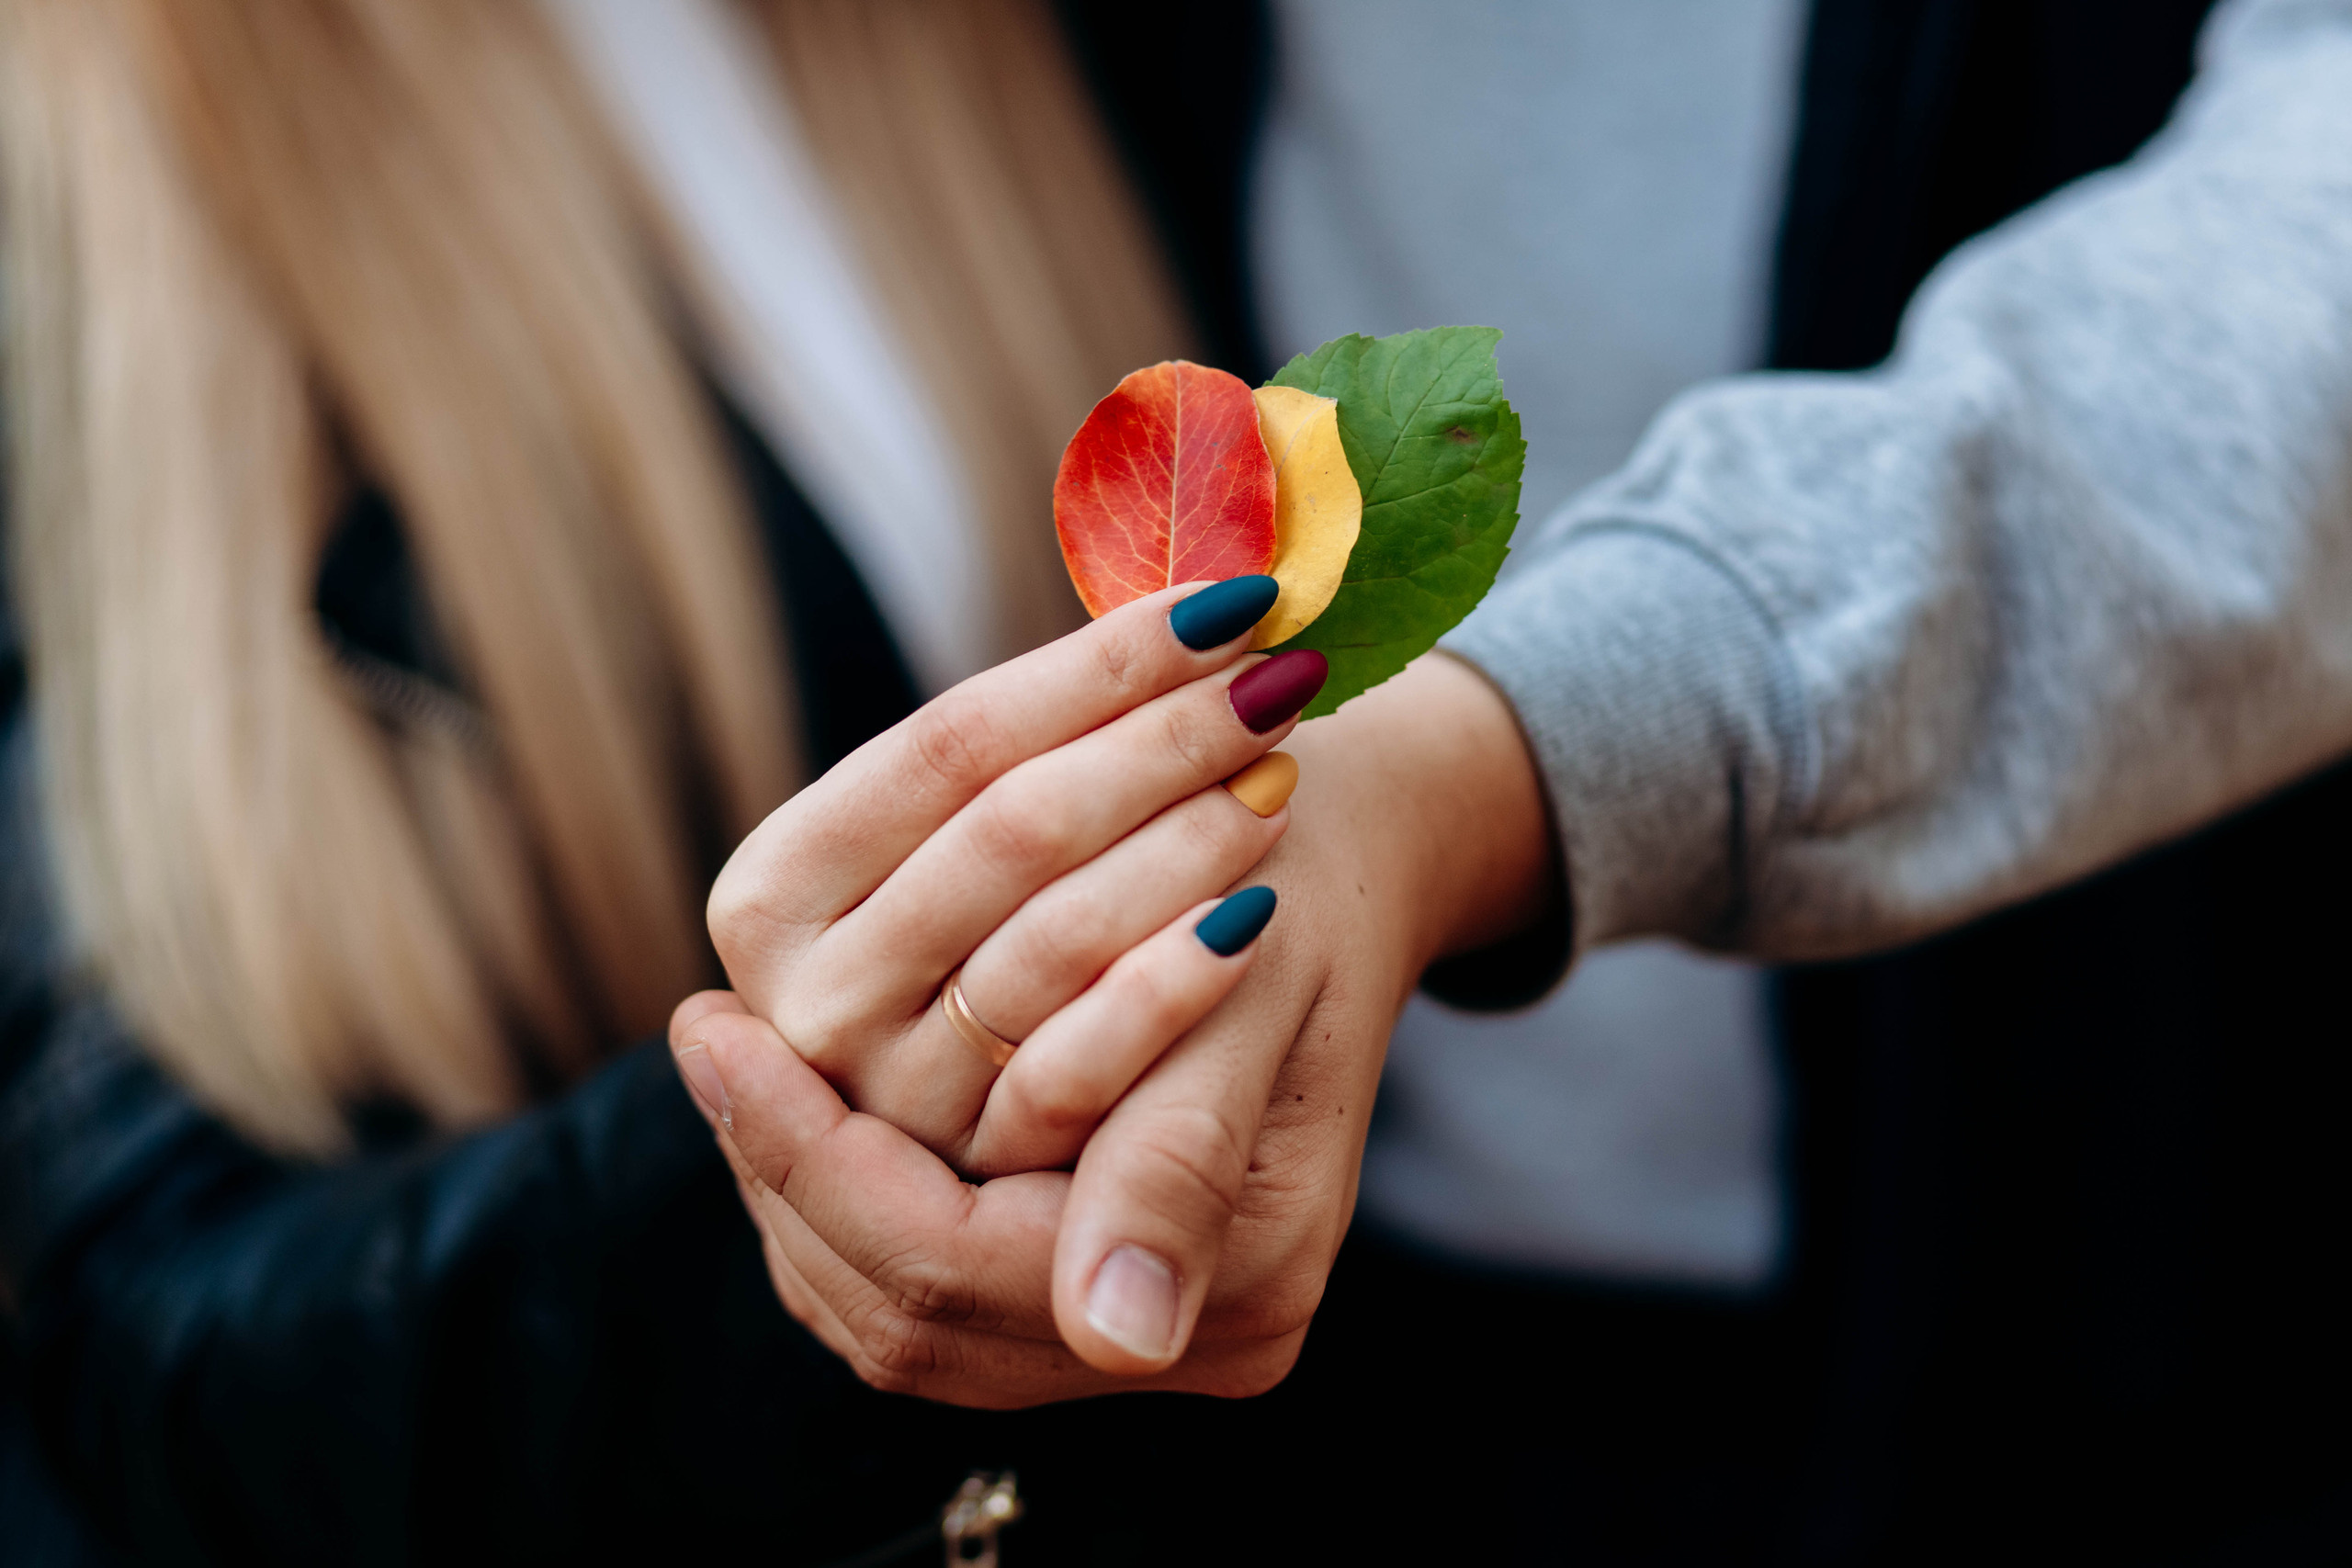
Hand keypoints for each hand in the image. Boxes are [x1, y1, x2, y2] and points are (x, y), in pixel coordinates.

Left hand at [673, 653, 1555, 1397]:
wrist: (1338, 872)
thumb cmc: (1294, 897)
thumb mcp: (1242, 997)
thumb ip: (1174, 1161)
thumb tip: (1117, 1335)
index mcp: (1239, 1299)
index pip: (953, 1278)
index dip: (810, 1156)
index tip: (709, 1027)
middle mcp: (1174, 1344)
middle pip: (905, 1307)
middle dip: (793, 1162)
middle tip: (707, 1035)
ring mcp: (1124, 1324)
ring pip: (892, 1297)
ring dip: (807, 1172)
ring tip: (736, 1062)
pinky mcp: (1075, 1268)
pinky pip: (918, 1264)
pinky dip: (850, 1177)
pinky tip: (799, 1097)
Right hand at [702, 577, 1323, 1174]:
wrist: (982, 1126)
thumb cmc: (999, 932)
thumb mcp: (970, 837)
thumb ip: (1041, 731)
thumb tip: (1199, 534)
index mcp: (773, 889)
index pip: (954, 743)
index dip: (1103, 665)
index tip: (1230, 597)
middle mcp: (799, 1001)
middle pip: (1011, 832)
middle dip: (1163, 740)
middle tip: (1283, 670)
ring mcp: (882, 1104)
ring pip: (1053, 942)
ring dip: (1185, 841)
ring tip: (1281, 764)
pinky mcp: (969, 1190)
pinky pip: (1080, 1077)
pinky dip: (1172, 985)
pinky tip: (1258, 913)